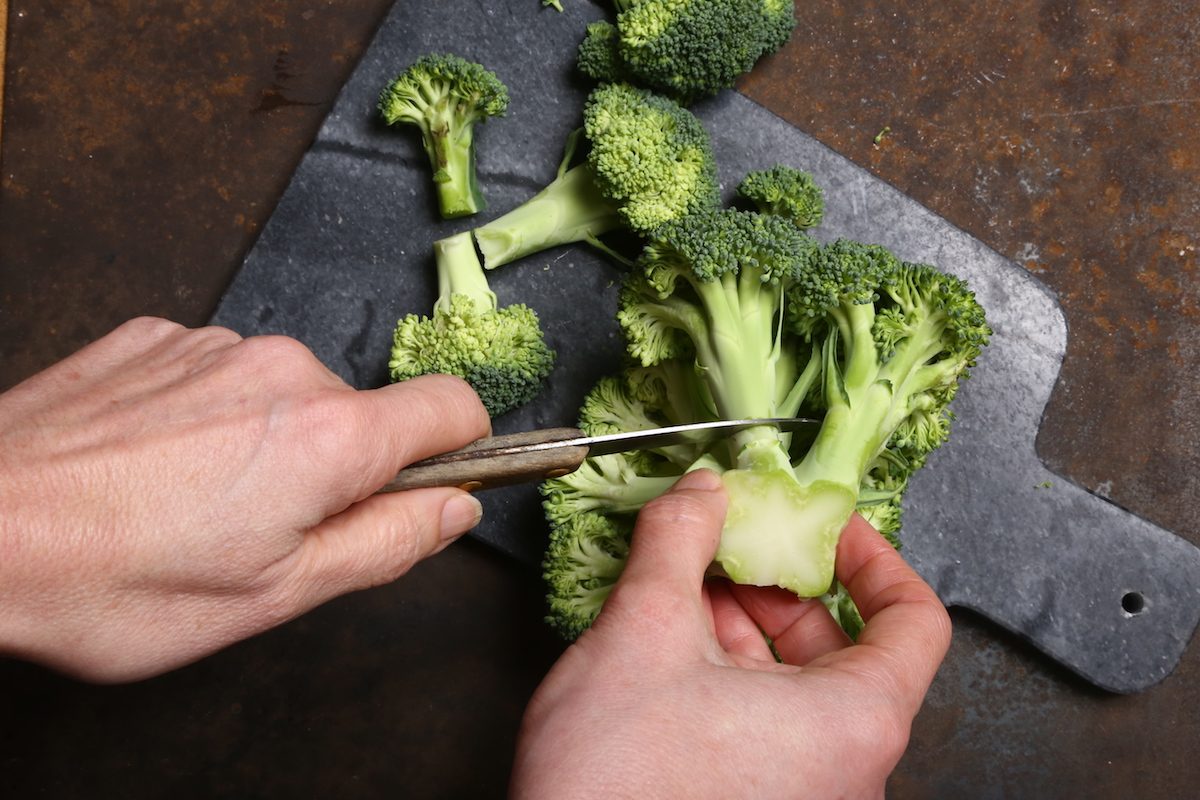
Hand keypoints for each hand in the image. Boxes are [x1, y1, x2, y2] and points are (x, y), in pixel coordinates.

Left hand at [0, 317, 489, 681]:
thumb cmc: (114, 580)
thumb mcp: (277, 595)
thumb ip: (388, 543)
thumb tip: (455, 508)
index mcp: (328, 437)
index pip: (453, 406)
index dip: (461, 448)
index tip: (438, 482)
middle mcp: (282, 366)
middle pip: (361, 410)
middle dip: (339, 465)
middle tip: (270, 530)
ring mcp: (213, 343)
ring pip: (287, 393)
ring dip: (268, 440)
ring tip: (196, 502)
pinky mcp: (157, 335)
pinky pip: (220, 372)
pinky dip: (209, 415)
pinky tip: (154, 466)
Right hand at [512, 470, 951, 799]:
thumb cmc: (618, 788)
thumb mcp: (642, 634)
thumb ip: (677, 543)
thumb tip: (703, 491)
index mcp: (853, 724)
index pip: (915, 620)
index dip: (872, 556)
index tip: (826, 524)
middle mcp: (845, 766)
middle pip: (846, 644)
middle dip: (782, 581)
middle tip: (731, 540)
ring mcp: (803, 790)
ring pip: (798, 682)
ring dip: (745, 620)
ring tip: (686, 581)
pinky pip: (767, 720)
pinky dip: (729, 668)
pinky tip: (673, 638)